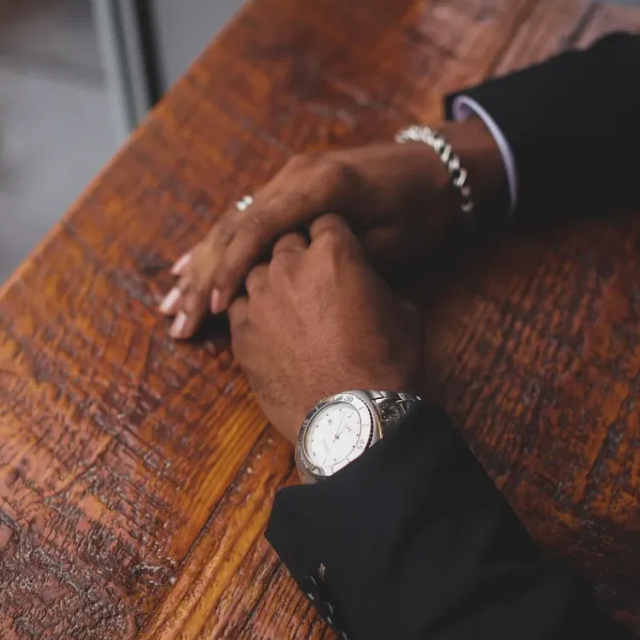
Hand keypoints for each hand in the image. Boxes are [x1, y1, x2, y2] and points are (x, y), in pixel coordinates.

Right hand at [160, 119, 506, 337]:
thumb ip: (342, 259)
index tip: (216, 306)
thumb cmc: (421, 210)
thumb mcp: (394, 241)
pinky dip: (217, 249)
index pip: (260, 226)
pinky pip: (244, 219)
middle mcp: (295, 175)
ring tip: (172, 305)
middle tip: (178, 319)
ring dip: (201, 266)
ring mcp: (289, 179)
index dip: (234, 268)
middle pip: (235, 226)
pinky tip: (189, 269)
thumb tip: (294, 288)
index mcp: (321, 185)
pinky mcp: (288, 189)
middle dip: (203, 276)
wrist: (434, 169)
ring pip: (232, 223)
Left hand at [228, 215, 422, 442]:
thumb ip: (375, 284)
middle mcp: (289, 266)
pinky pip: (237, 306)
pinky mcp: (240, 333)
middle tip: (311, 275)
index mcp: (334, 252)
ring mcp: (259, 299)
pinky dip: (251, 310)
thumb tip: (367, 285)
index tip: (335, 247)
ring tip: (286, 300)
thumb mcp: (403, 312)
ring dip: (270, 279)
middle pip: (284, 239)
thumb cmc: (387, 365)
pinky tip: (266, 324)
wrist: (353, 418)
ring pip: (254, 268)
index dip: (332, 234)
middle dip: (297, 252)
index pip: (325, 220)